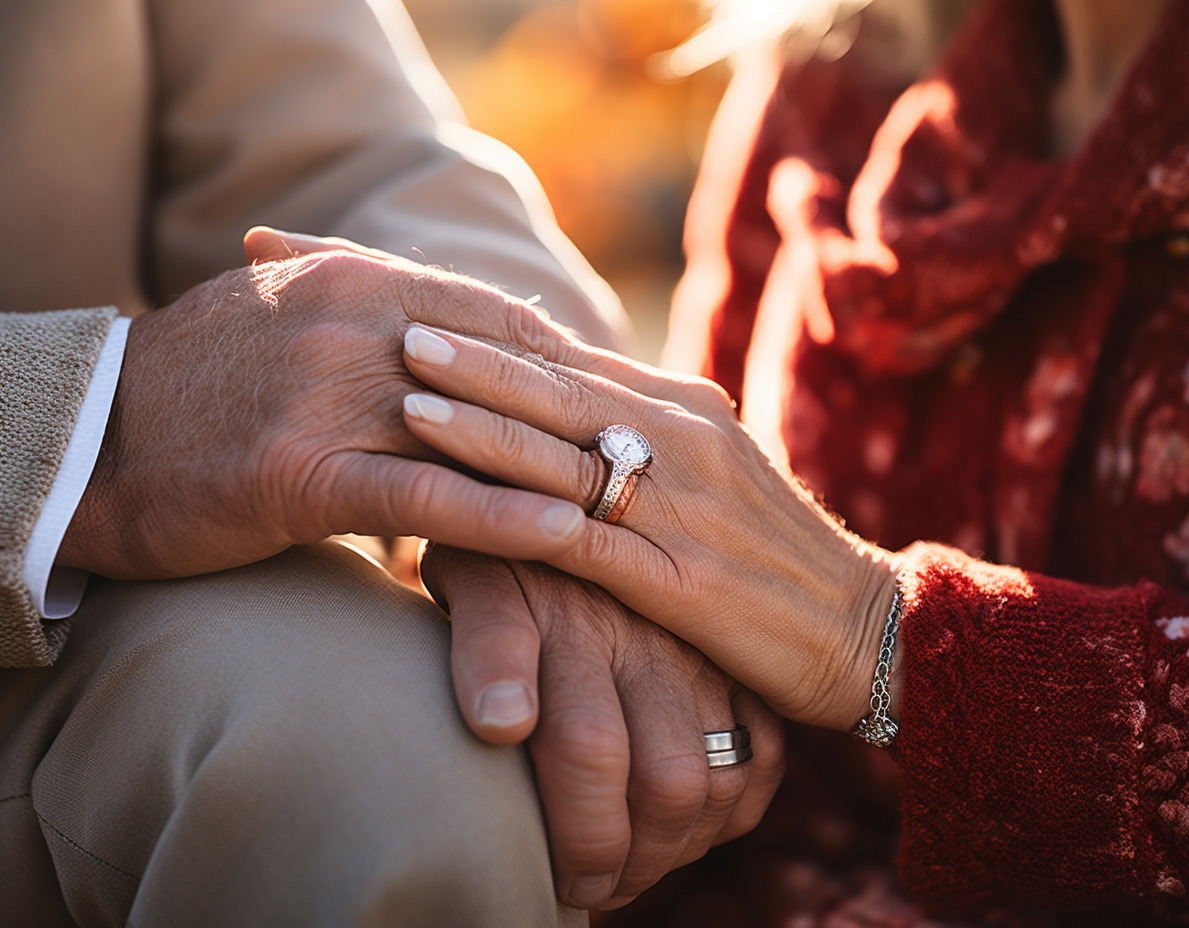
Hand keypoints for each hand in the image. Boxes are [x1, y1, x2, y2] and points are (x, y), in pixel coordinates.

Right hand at [57, 229, 591, 579]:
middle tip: (665, 453)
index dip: (574, 362)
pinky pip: (424, 493)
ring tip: (644, 497)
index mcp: (360, 281)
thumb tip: (465, 325)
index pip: (498, 318)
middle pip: (506, 371)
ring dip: (569, 464)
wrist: (94, 437)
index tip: (632, 396)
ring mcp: (328, 396)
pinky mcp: (302, 471)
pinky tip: (564, 535)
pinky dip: (499, 514)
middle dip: (589, 414)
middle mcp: (354, 325)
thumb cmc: (206, 383)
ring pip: (479, 431)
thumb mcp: (295, 314)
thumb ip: (381, 310)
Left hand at [396, 321, 899, 731]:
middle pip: (562, 392)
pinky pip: (583, 541)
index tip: (439, 309)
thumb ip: (651, 436)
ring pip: (565, 456)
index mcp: (689, 411)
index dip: (505, 338)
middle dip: (478, 363)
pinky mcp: (678, 580)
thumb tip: (577, 407)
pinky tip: (469, 506)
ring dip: (483, 428)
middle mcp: (684, 441)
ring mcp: (681, 508)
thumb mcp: (718, 474)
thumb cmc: (775, 554)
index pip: (580, 362)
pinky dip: (521, 517)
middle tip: (402, 329)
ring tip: (409, 399)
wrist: (865, 628)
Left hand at [421, 545, 784, 908]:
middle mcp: (652, 635)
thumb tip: (503, 725)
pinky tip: (683, 826)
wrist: (579, 491)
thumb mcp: (476, 576)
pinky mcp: (735, 661)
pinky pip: (762, 758)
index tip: (556, 879)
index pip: (587, 747)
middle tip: (592, 885)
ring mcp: (701, 650)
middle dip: (629, 857)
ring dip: (678, 844)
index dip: (576, 833)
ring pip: (719, 779)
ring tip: (632, 864)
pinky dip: (730, 810)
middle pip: (669, 780)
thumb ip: (484, 644)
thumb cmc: (504, 550)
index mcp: (579, 615)